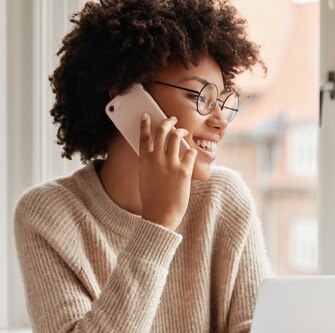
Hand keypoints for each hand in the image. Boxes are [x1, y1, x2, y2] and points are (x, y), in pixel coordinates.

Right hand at [138, 113, 196, 230]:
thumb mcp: (146, 178)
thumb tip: (158, 151)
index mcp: (144, 161)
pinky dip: (191, 150)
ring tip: (183, 132)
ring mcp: (170, 164)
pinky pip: (190, 152)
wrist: (160, 215)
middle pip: (161, 131)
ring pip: (176, 137)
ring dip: (180, 131)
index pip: (143, 137)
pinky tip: (191, 153)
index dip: (145, 124)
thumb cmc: (153, 199)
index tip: (147, 116)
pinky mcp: (183, 171)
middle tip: (172, 120)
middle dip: (168, 122)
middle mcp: (156, 160)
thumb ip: (150, 164)